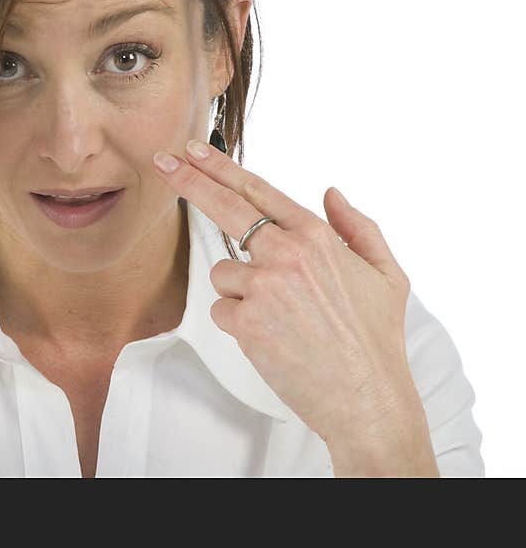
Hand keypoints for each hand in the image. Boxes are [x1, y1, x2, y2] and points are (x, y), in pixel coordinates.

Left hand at [152, 139, 420, 444]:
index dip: (221, 167)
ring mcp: (263, 285)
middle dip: (190, 180)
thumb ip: (358, 227)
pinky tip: (272, 337)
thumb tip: (330, 192)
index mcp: (317, 237)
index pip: (258, 191)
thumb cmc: (376, 339)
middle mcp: (287, 253)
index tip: (195, 150)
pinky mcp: (245, 320)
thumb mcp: (386, 275)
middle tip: (162, 161)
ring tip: (281, 318)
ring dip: (240, 291)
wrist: (366, 398)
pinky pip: (221, 309)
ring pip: (223, 273)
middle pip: (225, 207)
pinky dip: (239, 322)